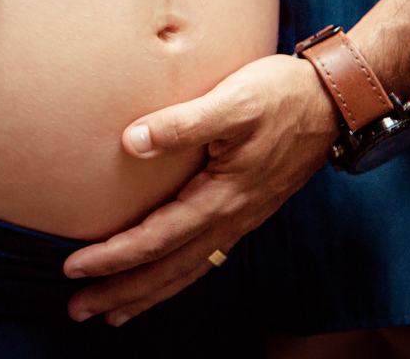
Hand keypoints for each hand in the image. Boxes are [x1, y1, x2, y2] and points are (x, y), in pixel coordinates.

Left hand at [63, 54, 338, 325]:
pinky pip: (206, 258)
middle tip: (79, 310)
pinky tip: (166, 279)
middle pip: (167, 269)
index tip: (73, 266)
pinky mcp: (248, 210)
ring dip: (147, 294)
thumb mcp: (231, 101)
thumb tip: (131, 140)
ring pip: (188, 270)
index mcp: (221, 198)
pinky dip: (179, 276)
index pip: (155, 239)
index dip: (113, 257)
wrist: (335, 100)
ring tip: (113, 313)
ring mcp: (242, 218)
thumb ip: (180, 123)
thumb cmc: (282, 95)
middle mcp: (231, 218)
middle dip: (121, 292)